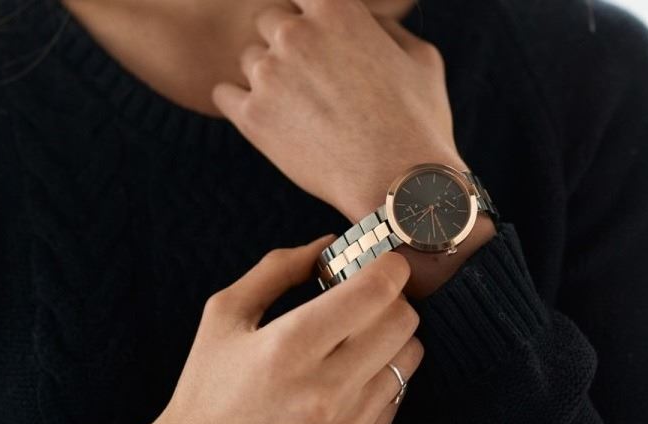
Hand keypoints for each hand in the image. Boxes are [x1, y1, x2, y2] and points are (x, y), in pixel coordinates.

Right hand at [116, 234, 424, 423]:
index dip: (387, 267)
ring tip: (358, 339)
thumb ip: (277, 269)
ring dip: (391, 338)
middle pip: (403, 320)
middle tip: (366, 299)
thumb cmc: (204, 391)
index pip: (375, 291)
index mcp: (288, 346)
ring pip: (410, 357)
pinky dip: (382, 377)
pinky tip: (349, 377)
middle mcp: (325, 389)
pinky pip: (398, 396)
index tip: (380, 263)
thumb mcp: (224, 316)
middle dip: (391, 299)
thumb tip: (329, 244)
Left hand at [212, 0, 462, 222]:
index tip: (316, 32)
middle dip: (286, 42)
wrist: (397, 183)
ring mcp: (268, 75)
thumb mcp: (421, 59)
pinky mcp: (251, 116)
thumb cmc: (418, 122)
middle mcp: (294, 34)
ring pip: (249, 59)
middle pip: (268, 20)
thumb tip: (371, 24)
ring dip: (267, 75)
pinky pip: (225, 94)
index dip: (306, 10)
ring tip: (299, 107)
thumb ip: (387, 29)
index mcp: (335, 9)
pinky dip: (241, 103)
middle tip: (309, 76)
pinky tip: (267, 118)